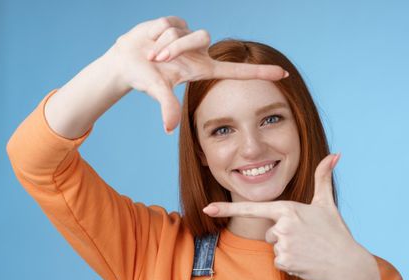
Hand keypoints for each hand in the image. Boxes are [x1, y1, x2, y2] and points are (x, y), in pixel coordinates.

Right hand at [105, 16, 288, 133]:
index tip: (284, 73)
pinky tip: (150, 40)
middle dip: (177, 47)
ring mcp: (189, 36)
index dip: (260, 72)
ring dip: (166, 42)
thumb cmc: (143, 79)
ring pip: (186, 30)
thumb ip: (166, 107)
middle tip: (158, 59)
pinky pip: (171, 22)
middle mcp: (200, 52)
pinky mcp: (177, 22)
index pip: (238, 70)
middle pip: (203, 37)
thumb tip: (169, 129)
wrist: (124, 63)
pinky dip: (156, 33)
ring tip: (152, 53)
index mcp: (203, 69)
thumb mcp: (157, 91)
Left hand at [202, 153, 372, 279]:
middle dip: (284, 237)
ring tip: (308, 249)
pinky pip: (279, 262)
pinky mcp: (284, 262)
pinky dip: (291, 263)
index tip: (207, 209)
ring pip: (274, 247)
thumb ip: (323, 177)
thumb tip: (334, 154)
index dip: (227, 209)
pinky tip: (306, 261)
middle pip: (269, 232)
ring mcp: (282, 244)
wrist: (347, 264)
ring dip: (288, 250)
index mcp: (287, 208)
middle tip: (307, 238)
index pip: (252, 208)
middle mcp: (281, 225)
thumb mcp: (327, 203)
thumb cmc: (336, 232)